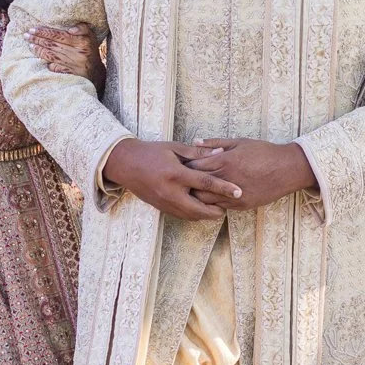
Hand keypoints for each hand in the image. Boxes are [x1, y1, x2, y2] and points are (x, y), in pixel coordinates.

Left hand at [31, 24, 106, 89]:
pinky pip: (56, 68)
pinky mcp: (71, 74)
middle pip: (53, 45)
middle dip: (38, 39)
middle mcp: (77, 53)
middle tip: (27, 36)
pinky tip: (40, 59)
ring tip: (30, 45)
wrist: (96, 73)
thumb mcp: (90, 36)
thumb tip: (71, 29)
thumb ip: (82, 28)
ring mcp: (74, 65)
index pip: (59, 35)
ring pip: (52, 56)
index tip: (33, 29)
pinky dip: (48, 63)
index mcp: (82, 42)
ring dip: (40, 50)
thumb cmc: (90, 50)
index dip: (45, 32)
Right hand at [102, 140, 245, 221]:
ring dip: (206, 214)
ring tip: (219, 209)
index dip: (224, 188)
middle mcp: (170, 191)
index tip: (239, 192)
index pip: (205, 183)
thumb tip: (220, 152)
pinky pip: (181, 215)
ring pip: (191, 216)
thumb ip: (198, 153)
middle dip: (217, 210)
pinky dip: (194, 214)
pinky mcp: (161, 208)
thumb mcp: (174, 148)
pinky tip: (202, 209)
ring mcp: (165, 202)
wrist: (126, 165)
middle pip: (199, 209)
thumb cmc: (152, 152)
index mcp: (176, 173)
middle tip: (229, 206)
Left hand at [181, 139, 316, 209]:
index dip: (186, 166)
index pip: (194, 166)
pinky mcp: (241, 205)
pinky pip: (218, 207)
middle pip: (195, 184)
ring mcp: (233, 195)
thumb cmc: (263, 152)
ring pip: (204, 200)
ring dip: (198, 195)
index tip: (182, 165)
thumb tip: (195, 141)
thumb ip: (215, 143)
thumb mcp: (239, 142)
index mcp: (224, 161)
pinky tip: (210, 197)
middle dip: (188, 182)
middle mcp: (227, 179)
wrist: (287, 169)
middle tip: (183, 180)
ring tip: (194, 190)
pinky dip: (212, 202)